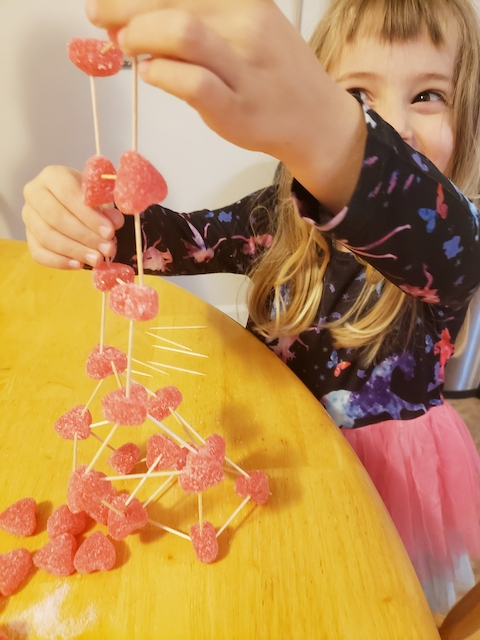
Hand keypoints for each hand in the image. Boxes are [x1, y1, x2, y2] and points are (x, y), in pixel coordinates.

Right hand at [22, 166, 123, 269]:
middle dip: (84, 236)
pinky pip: (39, 253)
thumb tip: (115, 221)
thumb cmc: (90, 197)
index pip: (68, 195)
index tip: (109, 232)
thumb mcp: (102, 196)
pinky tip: (79, 265)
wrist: (76, 204)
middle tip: (107, 249)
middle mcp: (35, 193)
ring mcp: (29, 217)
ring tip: (97, 259)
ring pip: (46, 237)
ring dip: (75, 251)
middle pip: (55, 217)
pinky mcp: (29, 237)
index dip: (89, 216)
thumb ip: (109, 207)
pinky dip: (59, 262)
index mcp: (53, 176)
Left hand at [87, 0, 365, 211]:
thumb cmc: (275, 75)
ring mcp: (244, 68)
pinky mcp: (237, 108)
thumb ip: (202, 18)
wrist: (316, 119)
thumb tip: (139, 17)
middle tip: (102, 20)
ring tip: (124, 46)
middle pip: (172, 0)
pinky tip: (151, 73)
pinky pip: (192, 82)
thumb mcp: (249, 26)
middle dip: (124, 7)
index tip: (109, 3)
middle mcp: (248, 25)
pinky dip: (161, 74)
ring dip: (140, 35)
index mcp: (247, 0)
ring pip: (182, 32)